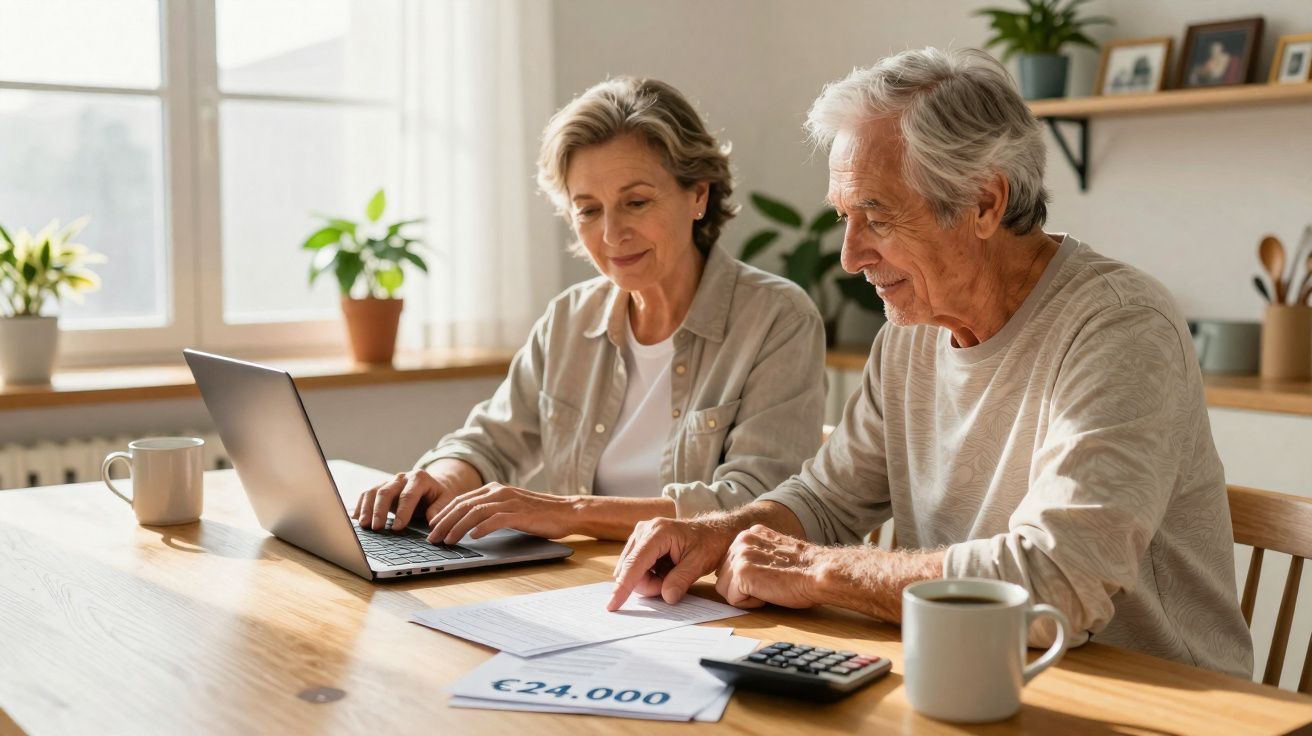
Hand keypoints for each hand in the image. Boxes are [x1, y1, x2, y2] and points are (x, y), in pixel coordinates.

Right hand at [351, 462, 475, 531]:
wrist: (432, 486)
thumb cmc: (439, 496)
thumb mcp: (446, 500)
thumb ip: (439, 509)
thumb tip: (431, 522)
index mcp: (420, 478)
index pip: (408, 495)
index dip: (402, 512)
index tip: (397, 528)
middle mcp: (402, 477)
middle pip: (386, 491)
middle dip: (380, 510)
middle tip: (377, 528)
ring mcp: (389, 481)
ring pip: (373, 492)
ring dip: (367, 509)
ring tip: (364, 526)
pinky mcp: (380, 488)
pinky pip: (366, 494)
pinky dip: (360, 506)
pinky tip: (356, 520)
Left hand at [428, 483, 575, 544]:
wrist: (566, 512)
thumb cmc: (539, 513)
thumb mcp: (510, 508)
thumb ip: (491, 511)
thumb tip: (468, 526)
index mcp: (494, 489)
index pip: (461, 500)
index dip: (444, 514)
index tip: (432, 527)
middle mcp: (499, 492)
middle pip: (463, 505)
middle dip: (444, 522)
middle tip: (433, 538)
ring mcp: (509, 501)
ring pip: (475, 512)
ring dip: (457, 527)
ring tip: (447, 541)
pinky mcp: (520, 513)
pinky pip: (495, 519)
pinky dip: (481, 528)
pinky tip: (473, 538)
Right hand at [607, 517, 737, 610]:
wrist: (713, 532)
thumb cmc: (709, 543)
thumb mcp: (699, 563)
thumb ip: (681, 580)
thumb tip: (666, 597)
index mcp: (658, 532)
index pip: (635, 563)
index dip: (623, 586)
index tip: (612, 605)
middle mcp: (644, 529)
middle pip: (631, 569)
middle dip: (649, 584)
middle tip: (672, 583)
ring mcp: (641, 533)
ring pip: (632, 570)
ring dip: (650, 580)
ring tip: (671, 574)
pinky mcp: (640, 540)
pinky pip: (636, 566)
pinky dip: (649, 575)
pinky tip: (665, 569)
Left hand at [715, 525, 824, 608]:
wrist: (818, 573)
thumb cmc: (803, 570)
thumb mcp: (773, 552)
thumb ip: (754, 554)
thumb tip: (737, 572)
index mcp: (748, 534)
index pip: (729, 564)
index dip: (747, 579)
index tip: (768, 576)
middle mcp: (741, 540)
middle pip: (724, 576)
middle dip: (743, 587)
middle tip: (770, 583)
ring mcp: (740, 555)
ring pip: (725, 589)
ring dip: (746, 595)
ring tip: (769, 587)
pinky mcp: (741, 573)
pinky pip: (733, 600)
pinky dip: (750, 603)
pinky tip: (769, 593)